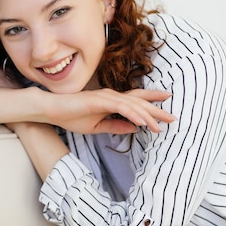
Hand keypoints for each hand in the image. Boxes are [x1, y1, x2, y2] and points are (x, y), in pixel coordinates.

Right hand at [42, 88, 174, 134]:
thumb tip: (135, 129)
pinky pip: (120, 107)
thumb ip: (116, 126)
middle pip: (139, 102)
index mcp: (111, 101)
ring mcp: (105, 97)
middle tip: (173, 117)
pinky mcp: (98, 101)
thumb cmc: (71, 116)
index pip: (136, 100)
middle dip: (157, 109)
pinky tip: (142, 122)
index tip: (168, 105)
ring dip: (147, 115)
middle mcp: (111, 96)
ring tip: (160, 125)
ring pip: (132, 105)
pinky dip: (132, 114)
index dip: (152, 101)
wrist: (52, 110)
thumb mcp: (97, 127)